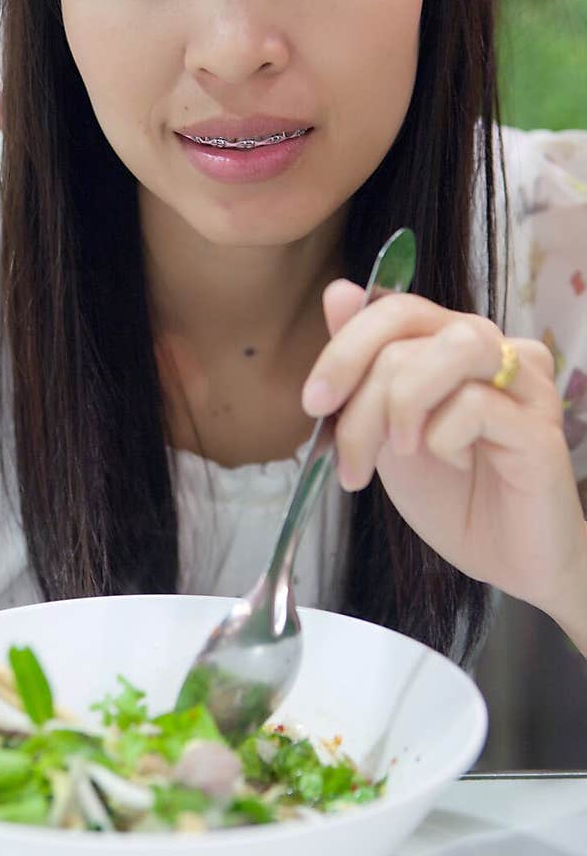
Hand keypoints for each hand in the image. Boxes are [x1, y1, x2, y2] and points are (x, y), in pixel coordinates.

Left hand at [302, 280, 586, 636]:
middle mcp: (494, 349)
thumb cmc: (451, 496)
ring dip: (403, 404)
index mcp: (452, 344)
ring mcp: (524, 384)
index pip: (395, 308)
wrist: (506, 562)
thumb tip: (338, 293)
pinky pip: (478, 405)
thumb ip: (365, 368)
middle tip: (347, 455)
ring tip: (401, 452)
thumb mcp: (386, 431)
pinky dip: (443, 438)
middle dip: (361, 392)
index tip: (314, 403)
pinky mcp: (542, 428)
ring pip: (454, 347)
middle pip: (412, 324)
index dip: (345, 347)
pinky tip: (451, 465)